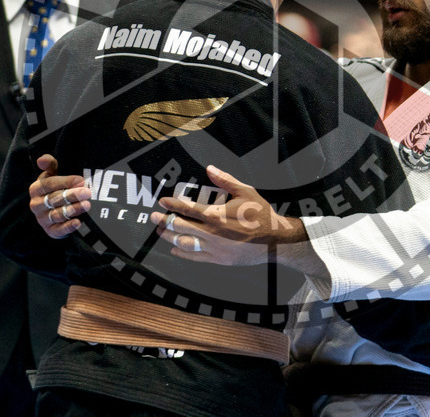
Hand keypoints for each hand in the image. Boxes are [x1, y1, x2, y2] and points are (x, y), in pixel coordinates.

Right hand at [29, 154, 89, 237]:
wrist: (58, 208)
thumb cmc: (57, 186)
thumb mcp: (53, 174)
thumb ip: (50, 165)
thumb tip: (42, 159)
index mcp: (36, 189)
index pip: (48, 184)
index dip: (65, 182)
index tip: (81, 180)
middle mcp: (36, 204)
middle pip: (54, 199)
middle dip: (72, 195)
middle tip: (87, 193)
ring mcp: (42, 219)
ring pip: (57, 214)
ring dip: (73, 209)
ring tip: (87, 205)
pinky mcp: (50, 231)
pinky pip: (58, 230)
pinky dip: (68, 227)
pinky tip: (78, 222)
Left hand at [149, 166, 304, 265]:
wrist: (275, 240)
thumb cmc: (261, 214)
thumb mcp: (246, 192)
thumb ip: (226, 181)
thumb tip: (209, 168)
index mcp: (217, 215)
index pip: (188, 209)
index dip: (173, 204)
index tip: (162, 202)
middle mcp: (212, 233)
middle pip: (181, 226)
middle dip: (165, 221)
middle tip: (154, 217)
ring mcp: (215, 248)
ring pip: (185, 242)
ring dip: (170, 236)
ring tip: (161, 231)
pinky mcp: (219, 260)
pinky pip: (195, 257)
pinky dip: (183, 252)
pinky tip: (174, 248)